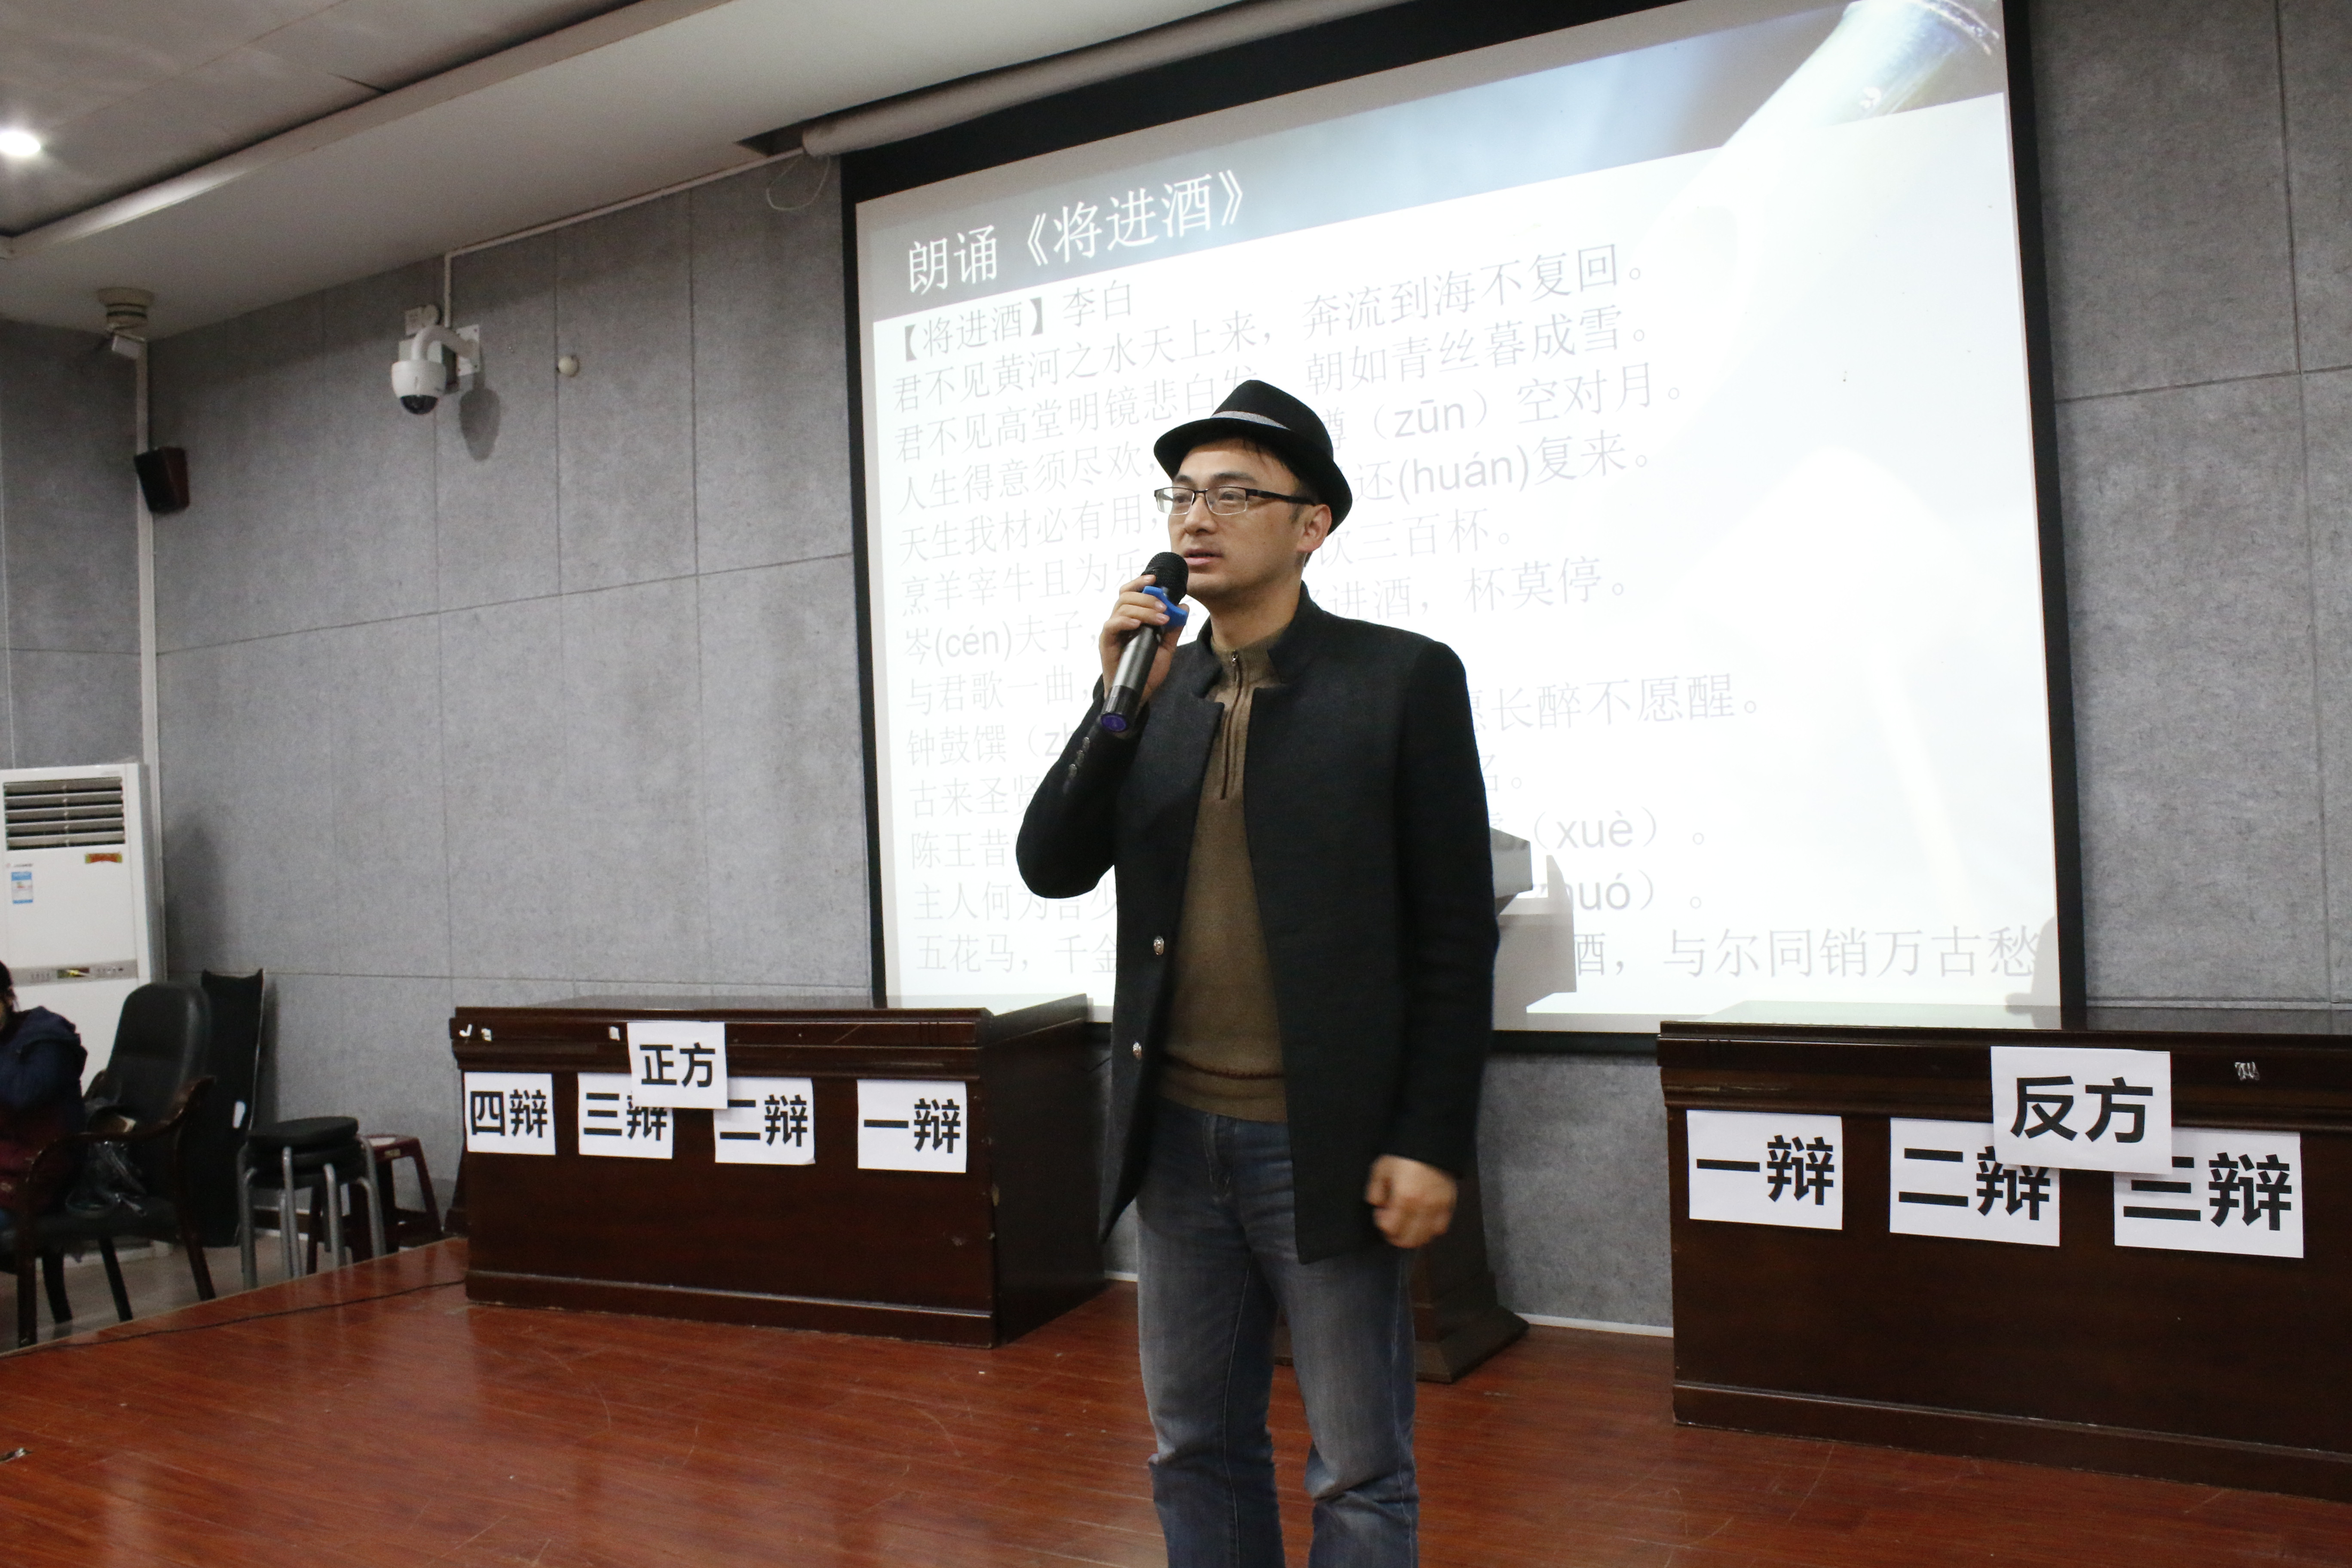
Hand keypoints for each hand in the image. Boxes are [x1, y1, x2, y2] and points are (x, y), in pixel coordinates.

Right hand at [1096, 573, 1182, 707]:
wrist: (1137, 696)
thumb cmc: (1147, 671)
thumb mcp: (1166, 648)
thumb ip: (1173, 628)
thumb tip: (1184, 607)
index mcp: (1131, 619)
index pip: (1131, 593)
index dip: (1140, 582)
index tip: (1155, 578)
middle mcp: (1119, 622)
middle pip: (1126, 596)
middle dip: (1147, 597)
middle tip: (1164, 606)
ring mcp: (1112, 632)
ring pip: (1121, 607)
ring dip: (1143, 608)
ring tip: (1160, 617)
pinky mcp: (1106, 644)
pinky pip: (1112, 625)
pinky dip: (1125, 621)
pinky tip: (1138, 624)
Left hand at [1365, 1155, 1456, 1248]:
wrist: (1431, 1142)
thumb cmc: (1403, 1154)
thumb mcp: (1381, 1168)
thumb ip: (1375, 1190)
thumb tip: (1377, 1205)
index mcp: (1404, 1198)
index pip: (1391, 1227)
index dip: (1382, 1223)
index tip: (1380, 1213)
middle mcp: (1422, 1207)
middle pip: (1408, 1239)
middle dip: (1396, 1236)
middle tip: (1391, 1225)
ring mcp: (1437, 1207)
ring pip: (1425, 1237)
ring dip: (1413, 1236)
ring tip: (1406, 1226)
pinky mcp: (1449, 1204)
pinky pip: (1441, 1227)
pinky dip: (1430, 1230)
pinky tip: (1422, 1222)